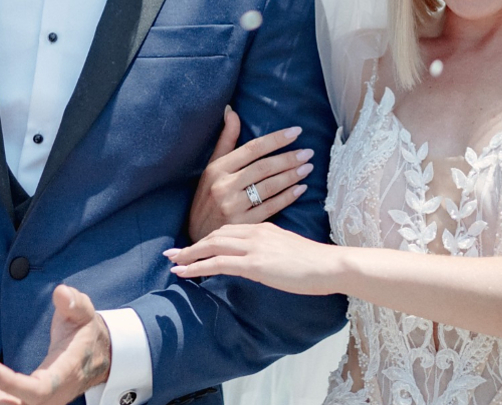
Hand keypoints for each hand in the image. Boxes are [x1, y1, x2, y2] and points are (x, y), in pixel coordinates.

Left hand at [0, 285, 109, 404]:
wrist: (94, 357)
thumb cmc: (85, 334)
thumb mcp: (85, 314)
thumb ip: (75, 304)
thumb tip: (61, 293)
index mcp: (63, 376)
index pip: (37, 391)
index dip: (10, 383)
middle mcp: (48, 398)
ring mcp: (33, 402)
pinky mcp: (22, 400)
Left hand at [166, 222, 338, 295]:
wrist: (329, 264)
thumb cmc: (314, 262)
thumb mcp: (288, 249)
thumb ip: (271, 249)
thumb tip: (261, 260)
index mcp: (263, 227)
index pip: (229, 229)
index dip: (208, 236)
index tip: (193, 244)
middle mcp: (255, 232)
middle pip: (216, 234)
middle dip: (192, 244)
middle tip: (173, 253)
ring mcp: (254, 246)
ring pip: (212, 245)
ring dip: (189, 254)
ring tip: (173, 263)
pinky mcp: (254, 263)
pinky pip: (218, 263)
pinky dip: (197, 266)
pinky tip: (184, 273)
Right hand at [187, 106, 313, 242]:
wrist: (197, 237)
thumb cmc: (206, 198)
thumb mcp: (211, 167)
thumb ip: (225, 140)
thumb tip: (231, 110)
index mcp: (217, 169)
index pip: (252, 149)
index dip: (275, 139)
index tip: (296, 132)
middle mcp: (224, 186)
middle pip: (263, 167)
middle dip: (289, 158)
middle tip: (308, 152)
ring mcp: (233, 206)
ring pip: (269, 187)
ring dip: (291, 176)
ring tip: (308, 167)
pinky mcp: (242, 224)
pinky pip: (270, 207)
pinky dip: (287, 197)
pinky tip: (301, 189)